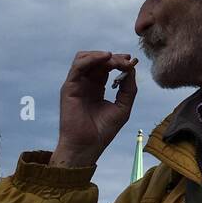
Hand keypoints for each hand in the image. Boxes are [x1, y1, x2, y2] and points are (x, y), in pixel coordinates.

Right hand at [52, 51, 137, 167]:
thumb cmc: (103, 131)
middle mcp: (87, 84)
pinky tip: (105, 59)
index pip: (107, 67)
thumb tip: (132, 68)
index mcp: (98, 87)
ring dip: (102, 55)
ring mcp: (77, 84)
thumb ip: (128, 88)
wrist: (87, 146)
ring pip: (85, 58)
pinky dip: (91, 58)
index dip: (118, 61)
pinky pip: (78, 66)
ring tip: (115, 60)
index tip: (131, 60)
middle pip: (97, 61)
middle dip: (114, 58)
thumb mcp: (123, 107)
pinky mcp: (69, 87)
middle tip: (126, 61)